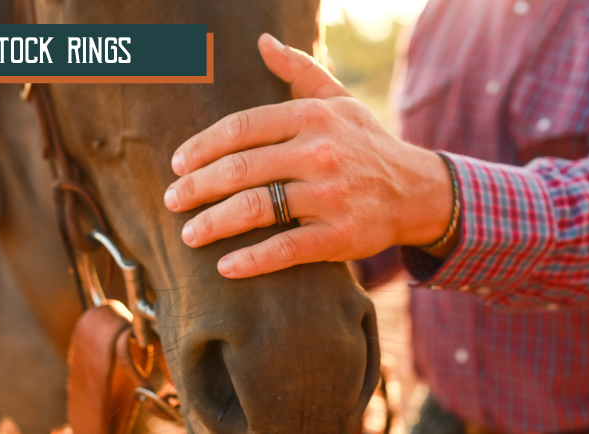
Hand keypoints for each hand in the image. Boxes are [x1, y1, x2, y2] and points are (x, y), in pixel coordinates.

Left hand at [164, 33, 454, 278]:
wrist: (416, 190)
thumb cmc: (365, 143)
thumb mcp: (339, 99)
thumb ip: (299, 70)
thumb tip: (262, 42)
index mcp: (312, 117)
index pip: (242, 127)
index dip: (202, 147)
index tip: (178, 164)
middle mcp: (320, 152)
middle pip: (241, 169)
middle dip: (197, 187)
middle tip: (172, 201)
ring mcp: (330, 196)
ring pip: (257, 208)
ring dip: (213, 223)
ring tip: (188, 234)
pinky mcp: (341, 235)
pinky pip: (287, 248)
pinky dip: (252, 260)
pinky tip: (225, 267)